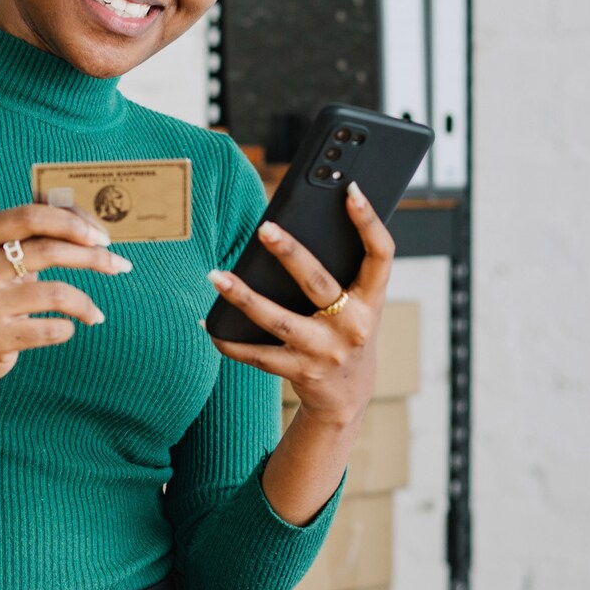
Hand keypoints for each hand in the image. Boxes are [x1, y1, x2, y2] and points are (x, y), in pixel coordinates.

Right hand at [0, 204, 132, 390]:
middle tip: (118, 265)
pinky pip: (51, 330)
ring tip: (95, 313)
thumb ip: (34, 234)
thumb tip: (89, 219)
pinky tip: (68, 329)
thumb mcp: (0, 258)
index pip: (29, 216)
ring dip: (86, 303)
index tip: (101, 236)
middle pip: (47, 251)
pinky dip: (68, 328)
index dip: (71, 221)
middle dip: (92, 257)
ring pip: (56, 294)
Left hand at [206, 181, 394, 426]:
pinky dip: (230, 341)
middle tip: (264, 228)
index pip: (380, 256)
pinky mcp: (299, 372)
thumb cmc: (346, 335)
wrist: (347, 398)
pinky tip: (210, 323)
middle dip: (290, 254)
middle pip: (318, 283)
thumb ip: (341, 275)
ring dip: (243, 297)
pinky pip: (257, 355)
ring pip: (278, 321)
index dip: (369, 223)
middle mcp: (352, 326)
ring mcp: (324, 351)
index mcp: (371, 302)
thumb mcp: (358, 307)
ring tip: (216, 275)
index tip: (352, 191)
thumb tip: (290, 232)